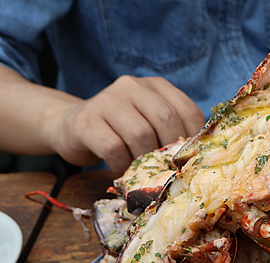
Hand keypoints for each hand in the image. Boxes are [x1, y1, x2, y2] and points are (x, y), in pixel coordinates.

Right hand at [48, 76, 205, 173]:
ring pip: (140, 134)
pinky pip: (114, 148)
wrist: (71, 127)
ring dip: (145, 159)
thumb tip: (198, 158)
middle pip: (165, 118)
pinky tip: (120, 167)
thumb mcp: (150, 123)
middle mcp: (132, 86)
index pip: (187, 110)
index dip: (194, 139)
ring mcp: (106, 100)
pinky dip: (122, 165)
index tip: (189, 159)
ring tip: (142, 168)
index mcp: (156, 86)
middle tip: (166, 168)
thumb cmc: (121, 131)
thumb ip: (173, 131)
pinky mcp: (86, 121)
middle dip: (170, 150)